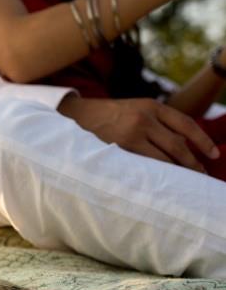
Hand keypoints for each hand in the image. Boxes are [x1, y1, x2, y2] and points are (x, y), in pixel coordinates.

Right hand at [58, 96, 219, 172]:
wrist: (76, 115)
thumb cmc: (107, 116)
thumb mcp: (134, 110)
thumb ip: (155, 122)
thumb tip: (180, 145)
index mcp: (151, 106)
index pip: (186, 124)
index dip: (202, 141)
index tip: (213, 155)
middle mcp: (145, 118)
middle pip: (178, 145)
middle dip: (192, 162)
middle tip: (200, 175)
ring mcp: (133, 133)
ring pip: (164, 158)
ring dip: (177, 172)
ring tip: (184, 183)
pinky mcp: (121, 147)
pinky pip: (146, 165)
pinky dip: (157, 175)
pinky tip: (162, 182)